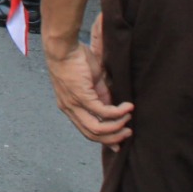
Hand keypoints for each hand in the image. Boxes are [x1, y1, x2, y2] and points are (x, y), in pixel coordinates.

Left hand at [45, 14, 132, 149]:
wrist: (63, 47)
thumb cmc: (75, 59)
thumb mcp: (90, 82)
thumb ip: (100, 96)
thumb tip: (111, 109)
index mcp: (69, 106)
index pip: (85, 130)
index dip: (103, 139)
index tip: (118, 144)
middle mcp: (69, 109)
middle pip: (91, 134)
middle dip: (113, 138)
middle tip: (128, 133)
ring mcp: (74, 104)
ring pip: (97, 128)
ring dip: (116, 128)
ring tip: (129, 120)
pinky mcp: (81, 96)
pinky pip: (103, 112)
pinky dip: (118, 113)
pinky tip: (128, 108)